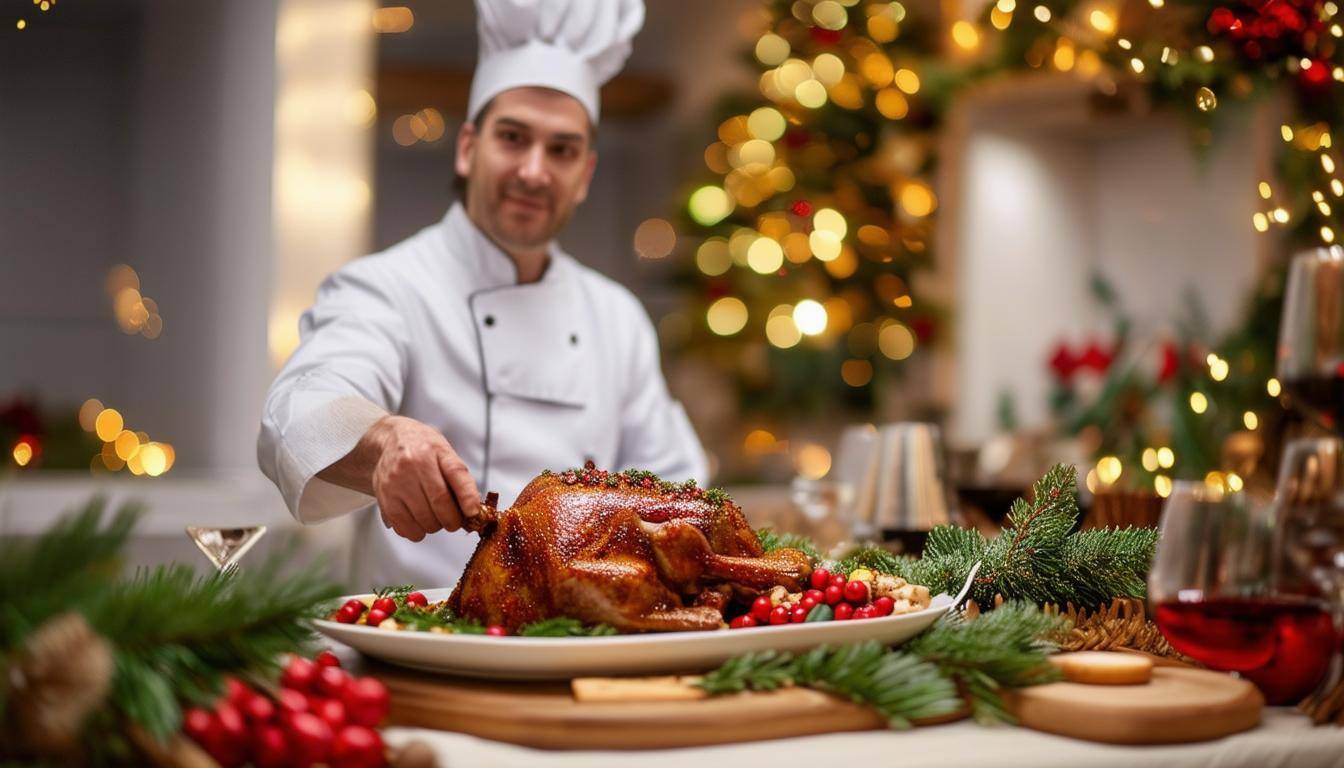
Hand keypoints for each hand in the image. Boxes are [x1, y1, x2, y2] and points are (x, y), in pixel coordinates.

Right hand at [368, 416, 481, 541]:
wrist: (392, 441)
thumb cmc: (424, 450)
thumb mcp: (446, 454)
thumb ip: (461, 480)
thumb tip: (472, 512)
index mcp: (435, 451)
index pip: (456, 474)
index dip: (468, 497)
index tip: (474, 513)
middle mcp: (413, 464)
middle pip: (440, 503)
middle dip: (452, 520)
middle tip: (454, 521)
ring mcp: (396, 481)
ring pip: (423, 519)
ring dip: (435, 526)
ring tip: (434, 517)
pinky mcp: (384, 498)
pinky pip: (405, 527)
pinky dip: (417, 532)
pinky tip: (418, 521)